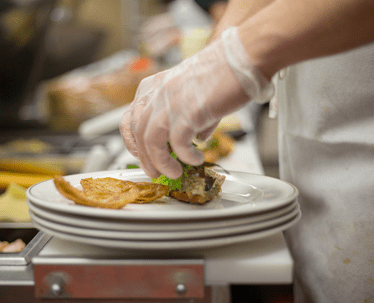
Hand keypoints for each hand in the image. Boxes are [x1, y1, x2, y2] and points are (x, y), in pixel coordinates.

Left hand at [120, 27, 273, 178]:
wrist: (242, 58)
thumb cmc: (224, 72)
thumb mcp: (194, 93)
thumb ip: (189, 115)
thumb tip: (195, 138)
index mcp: (154, 86)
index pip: (131, 119)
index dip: (133, 142)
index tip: (142, 156)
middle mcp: (158, 93)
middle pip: (138, 133)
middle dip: (145, 158)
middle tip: (156, 172)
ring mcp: (171, 101)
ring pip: (151, 141)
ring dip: (160, 162)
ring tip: (173, 173)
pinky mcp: (188, 111)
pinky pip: (178, 143)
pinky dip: (184, 156)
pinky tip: (195, 158)